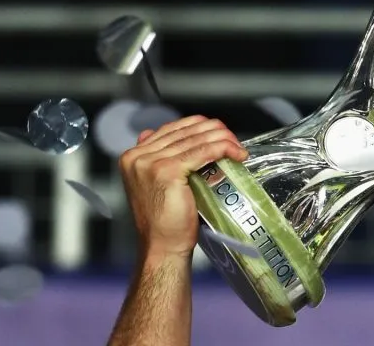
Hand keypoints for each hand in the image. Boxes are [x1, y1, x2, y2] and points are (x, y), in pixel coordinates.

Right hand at [118, 116, 247, 258]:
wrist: (162, 246)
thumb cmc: (165, 220)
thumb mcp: (159, 183)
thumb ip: (161, 159)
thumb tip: (172, 136)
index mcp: (134, 155)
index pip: (174, 127)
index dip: (202, 126)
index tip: (222, 134)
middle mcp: (138, 155)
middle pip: (187, 130)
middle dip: (216, 132)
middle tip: (235, 142)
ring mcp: (150, 162)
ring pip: (197, 139)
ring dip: (225, 140)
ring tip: (239, 149)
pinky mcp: (166, 170)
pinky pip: (203, 151)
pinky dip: (224, 149)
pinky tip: (237, 154)